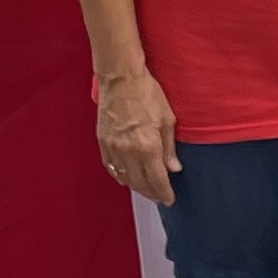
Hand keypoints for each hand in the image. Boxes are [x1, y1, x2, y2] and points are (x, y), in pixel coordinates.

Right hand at [95, 65, 179, 204]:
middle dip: (151, 193)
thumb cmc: (146, 93)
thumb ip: (169, 148)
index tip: (169, 199)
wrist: (120, 78)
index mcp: (148, 146)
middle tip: (159, 197)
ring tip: (146, 189)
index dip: (164, 193)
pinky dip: (120, 176)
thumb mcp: (167, 119)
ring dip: (136, 187)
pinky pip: (111, 167)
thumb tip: (174, 168)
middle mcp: (129, 151)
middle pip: (140, 184)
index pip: (157, 180)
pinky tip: (127, 177)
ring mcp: (113, 148)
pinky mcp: (102, 142)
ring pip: (124, 178)